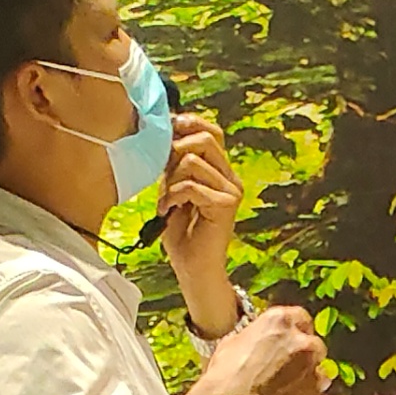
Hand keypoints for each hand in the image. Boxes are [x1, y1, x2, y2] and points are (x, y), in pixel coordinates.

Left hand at [162, 111, 246, 322]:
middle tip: (164, 176)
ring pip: (193, 161)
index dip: (188, 126)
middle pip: (204, 139)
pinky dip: (172, 196)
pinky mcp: (226, 206)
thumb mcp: (173, 188)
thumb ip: (174, 164)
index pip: (211, 131)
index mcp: (221, 171)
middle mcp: (231, 178)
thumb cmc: (182, 232)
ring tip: (166, 200)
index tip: (166, 138)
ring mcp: (232, 191)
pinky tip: (167, 211)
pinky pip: (191, 186)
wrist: (193, 268)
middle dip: (175, 152)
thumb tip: (163, 133)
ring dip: (170, 179)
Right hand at [196, 301, 326, 394]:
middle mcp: (304, 344)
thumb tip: (255, 342)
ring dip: (309, 383)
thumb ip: (255, 337)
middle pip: (315, 347)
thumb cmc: (225, 377)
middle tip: (287, 372)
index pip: (301, 318)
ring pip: (322, 376)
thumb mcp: (232, 343)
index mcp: (281, 323)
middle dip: (305, 358)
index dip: (297, 331)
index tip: (291, 340)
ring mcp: (314, 374)